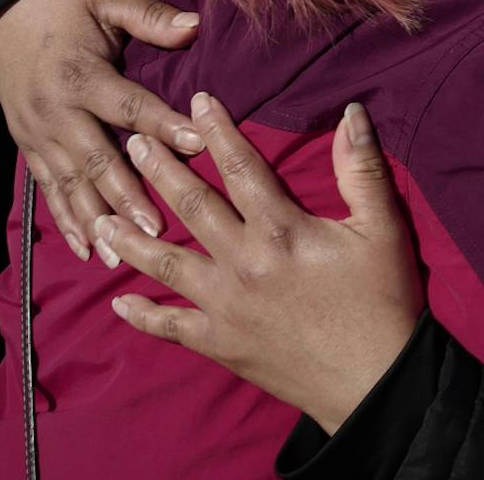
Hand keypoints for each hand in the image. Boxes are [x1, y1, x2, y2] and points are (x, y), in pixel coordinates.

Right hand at [0, 0, 204, 257]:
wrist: (2, 7)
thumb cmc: (65, 1)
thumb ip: (149, 17)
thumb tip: (195, 25)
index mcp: (80, 73)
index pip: (128, 106)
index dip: (163, 126)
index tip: (198, 146)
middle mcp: (56, 109)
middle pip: (96, 158)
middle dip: (127, 195)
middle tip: (158, 227)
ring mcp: (38, 132)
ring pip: (71, 182)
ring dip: (98, 219)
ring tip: (124, 254)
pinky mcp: (28, 144)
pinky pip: (48, 188)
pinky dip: (66, 219)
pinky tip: (87, 247)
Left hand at [93, 93, 424, 433]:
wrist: (375, 383)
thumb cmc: (381, 301)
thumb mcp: (382, 228)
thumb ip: (361, 167)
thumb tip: (351, 112)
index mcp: (281, 229)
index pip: (239, 166)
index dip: (217, 130)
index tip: (196, 101)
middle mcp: (243, 262)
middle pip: (191, 206)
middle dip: (159, 170)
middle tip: (132, 142)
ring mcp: (225, 307)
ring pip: (167, 262)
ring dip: (132, 237)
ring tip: (101, 215)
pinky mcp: (220, 344)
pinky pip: (171, 327)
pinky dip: (142, 315)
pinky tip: (118, 302)